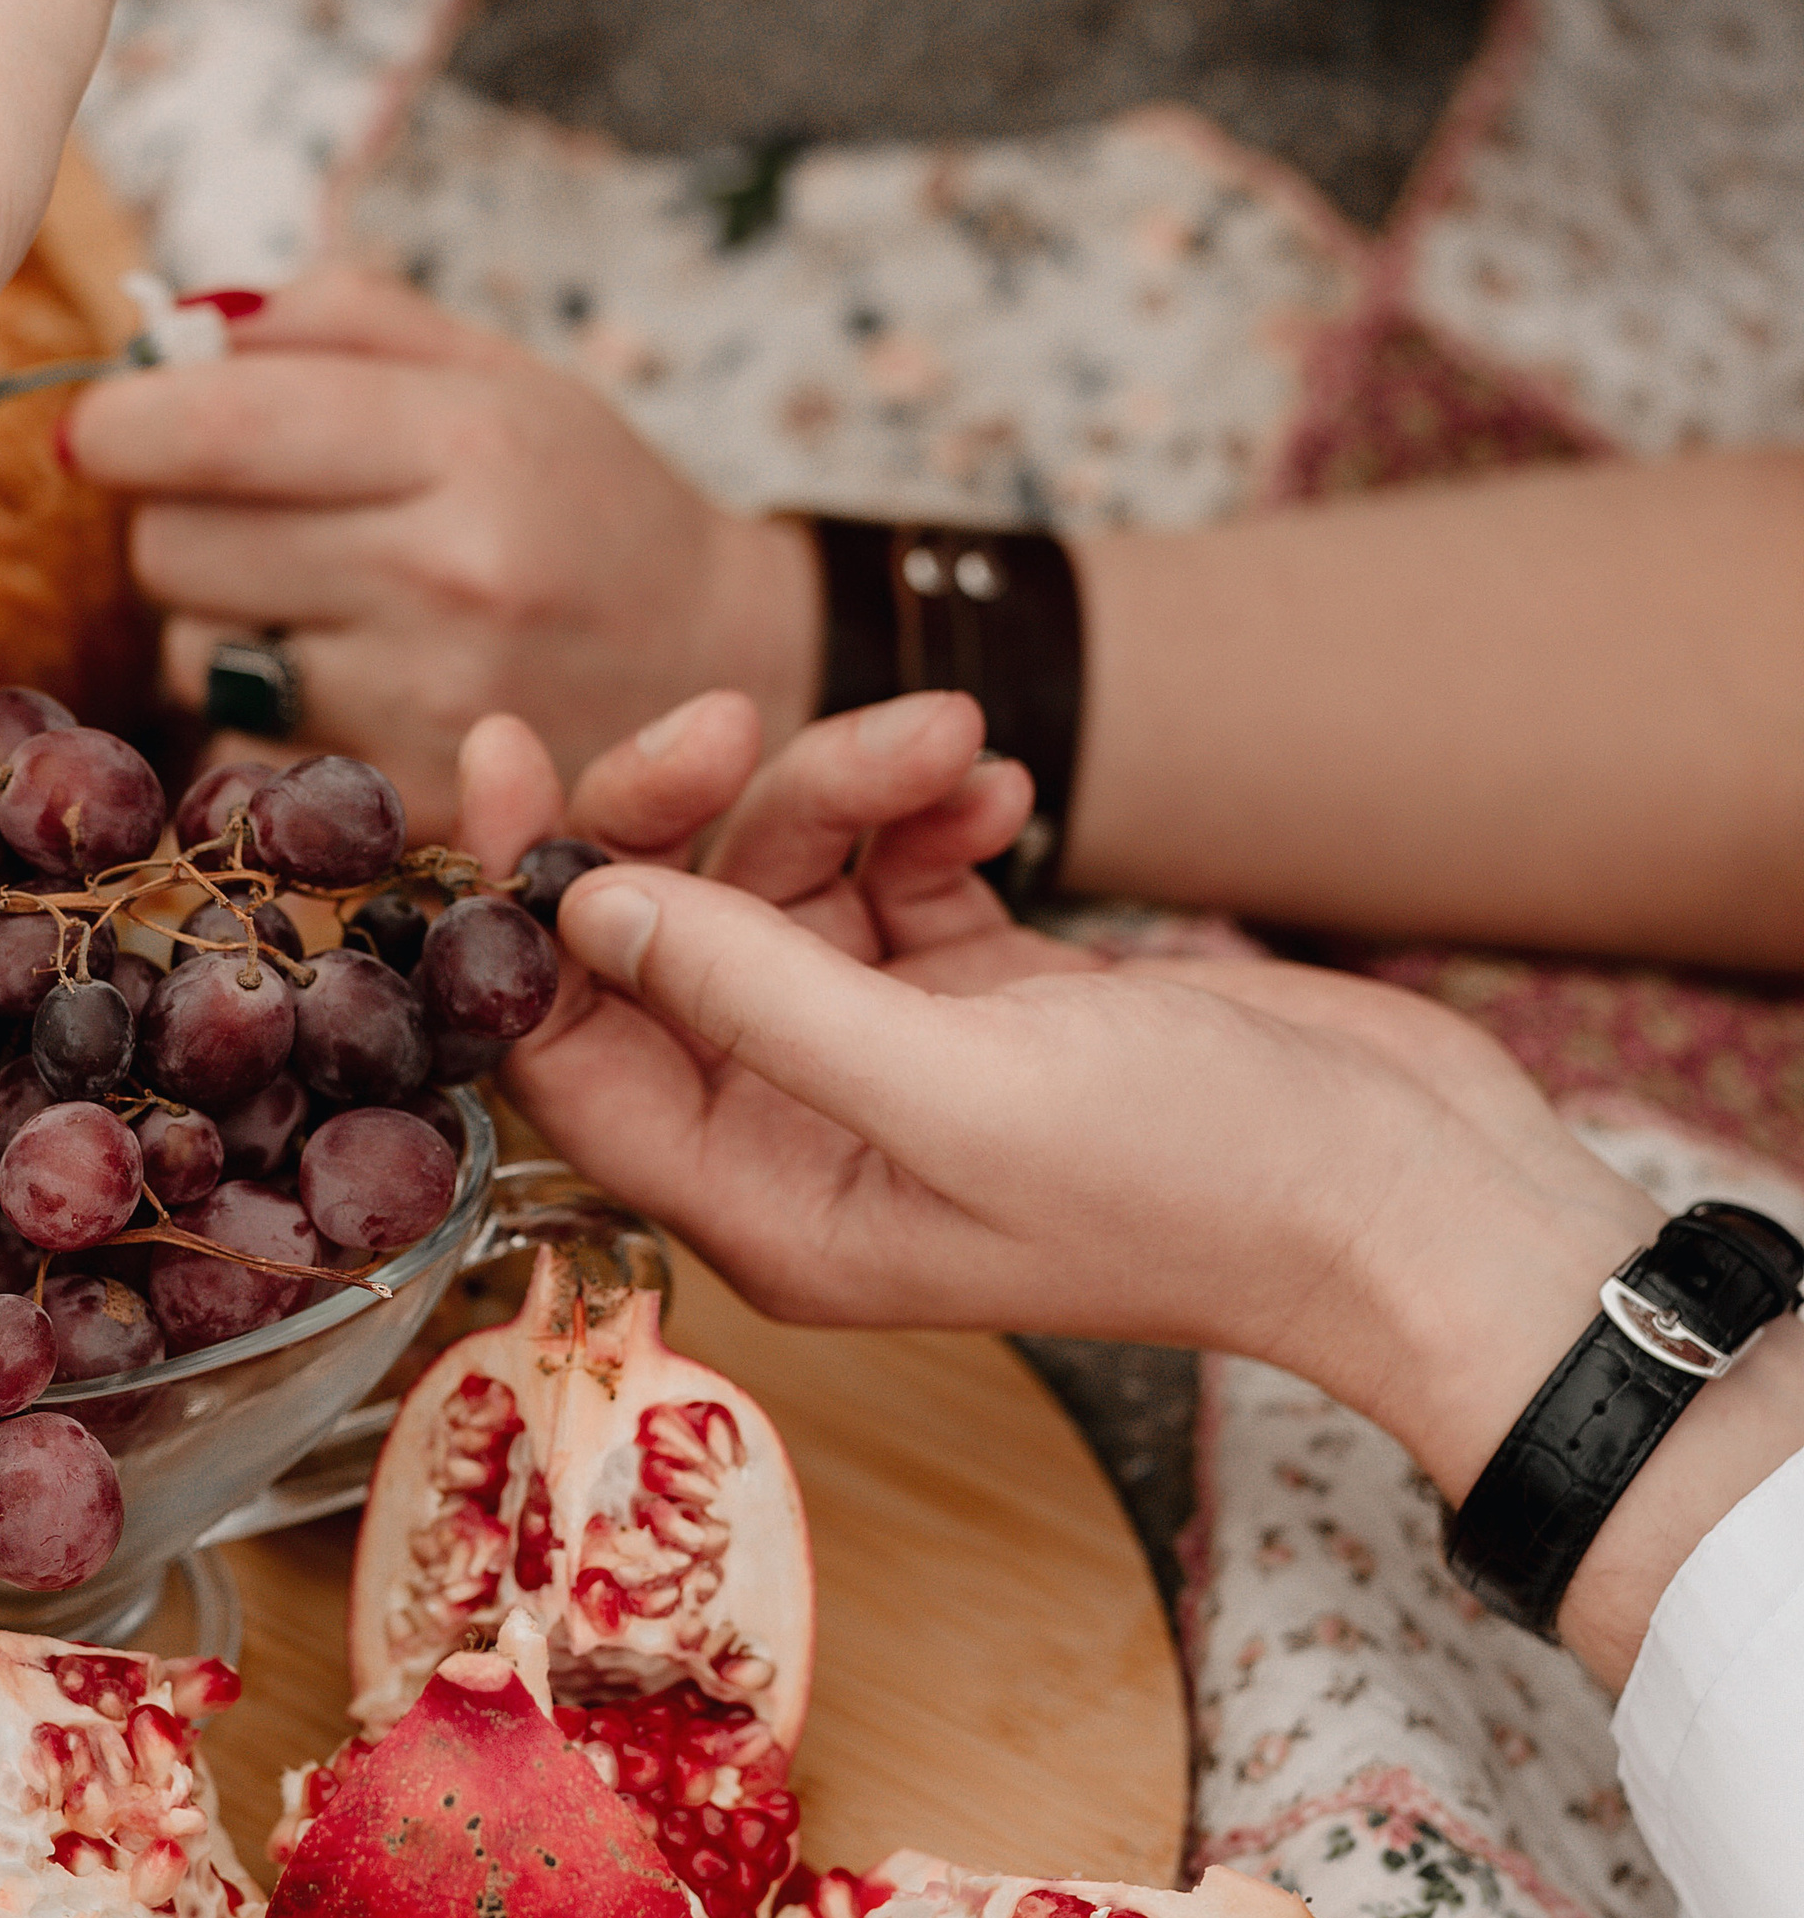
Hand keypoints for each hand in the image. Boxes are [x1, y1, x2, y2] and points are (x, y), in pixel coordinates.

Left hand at [63, 269, 821, 836]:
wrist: (718, 663)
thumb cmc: (581, 499)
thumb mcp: (490, 371)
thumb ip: (331, 324)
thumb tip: (164, 336)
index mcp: (465, 443)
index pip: (213, 430)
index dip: (119, 424)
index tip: (98, 429)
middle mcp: (445, 577)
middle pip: (174, 547)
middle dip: (176, 521)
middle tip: (251, 518)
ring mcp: (426, 705)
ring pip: (194, 656)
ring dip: (220, 627)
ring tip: (323, 608)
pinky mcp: (410, 802)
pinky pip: (243, 754)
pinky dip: (264, 724)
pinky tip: (347, 691)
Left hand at [454, 691, 1747, 1682]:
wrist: (1413, 1191)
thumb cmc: (1207, 1183)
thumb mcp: (961, 1088)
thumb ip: (756, 997)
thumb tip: (584, 907)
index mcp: (765, 1202)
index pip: (568, 1048)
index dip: (518, 905)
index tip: (504, 749)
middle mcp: (805, 1135)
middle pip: (665, 942)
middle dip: (707, 815)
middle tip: (749, 715)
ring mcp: (894, 1060)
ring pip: (786, 883)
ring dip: (851, 791)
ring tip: (957, 752)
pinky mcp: (985, 998)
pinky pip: (892, 872)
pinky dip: (926, 814)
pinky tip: (998, 791)